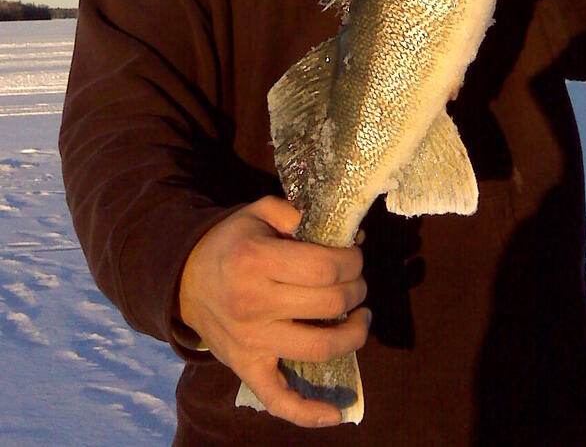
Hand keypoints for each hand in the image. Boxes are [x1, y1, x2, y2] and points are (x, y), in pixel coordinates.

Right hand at [177, 196, 368, 427]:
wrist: (185, 279)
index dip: (352, 261)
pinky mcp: (246, 368)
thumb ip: (296, 213)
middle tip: (357, 282)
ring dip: (353, 335)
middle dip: (357, 289)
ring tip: (361, 318)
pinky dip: (307, 413)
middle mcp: (255, 303)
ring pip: (319, 347)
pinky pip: (278, 399)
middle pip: (330, 303)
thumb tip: (345, 232)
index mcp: (258, 260)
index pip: (326, 266)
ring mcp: (251, 341)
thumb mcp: (257, 212)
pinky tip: (334, 413)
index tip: (354, 256)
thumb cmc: (230, 243)